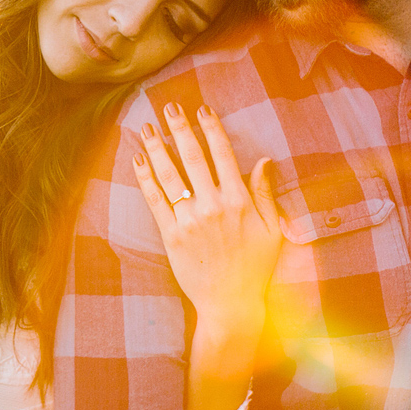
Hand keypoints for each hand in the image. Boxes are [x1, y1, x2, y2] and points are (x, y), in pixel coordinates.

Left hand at [132, 103, 282, 330]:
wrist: (231, 303)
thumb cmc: (255, 266)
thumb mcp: (272, 229)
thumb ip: (267, 193)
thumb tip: (265, 160)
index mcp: (239, 201)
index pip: (223, 155)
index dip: (211, 128)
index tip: (202, 109)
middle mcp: (213, 206)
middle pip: (193, 158)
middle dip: (180, 128)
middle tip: (169, 106)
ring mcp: (189, 221)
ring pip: (169, 175)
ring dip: (157, 148)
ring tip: (147, 127)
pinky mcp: (171, 235)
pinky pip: (154, 200)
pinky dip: (145, 178)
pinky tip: (138, 160)